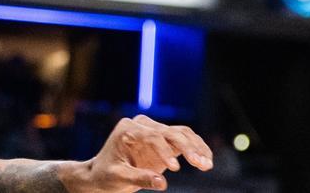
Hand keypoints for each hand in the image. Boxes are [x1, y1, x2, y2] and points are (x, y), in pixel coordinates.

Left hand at [79, 115, 212, 192]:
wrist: (101, 174)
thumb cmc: (105, 175)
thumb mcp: (118, 178)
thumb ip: (139, 178)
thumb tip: (162, 183)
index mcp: (129, 129)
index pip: (152, 136)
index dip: (164, 152)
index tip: (174, 168)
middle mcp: (145, 125)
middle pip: (171, 132)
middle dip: (188, 148)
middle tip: (200, 164)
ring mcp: (156, 130)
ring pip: (183, 134)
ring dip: (197, 148)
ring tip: (207, 164)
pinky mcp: (165, 139)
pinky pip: (185, 140)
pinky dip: (197, 150)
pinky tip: (206, 160)